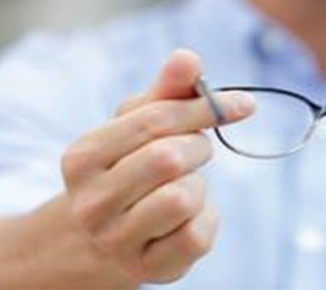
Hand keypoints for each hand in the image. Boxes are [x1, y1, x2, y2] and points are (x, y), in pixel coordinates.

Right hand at [61, 49, 254, 282]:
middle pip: (170, 157)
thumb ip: (165, 91)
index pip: (153, 120)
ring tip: (182, 186)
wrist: (98, 237)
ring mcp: (116, 241)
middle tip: (195, 151)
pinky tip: (187, 217)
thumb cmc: (126, 166)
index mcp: (82, 157)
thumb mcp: (137, 124)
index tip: (243, 104)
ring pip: (184, 197)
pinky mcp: (148, 269)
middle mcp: (91, 202)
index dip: (204, 107)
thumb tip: (187, 57)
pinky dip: (206, 218)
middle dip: (197, 147)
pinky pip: (198, 235)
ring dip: (198, 186)